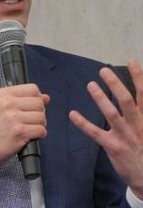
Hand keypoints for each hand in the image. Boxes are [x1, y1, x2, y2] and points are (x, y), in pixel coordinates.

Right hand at [0, 84, 49, 172]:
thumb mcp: (2, 107)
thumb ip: (24, 100)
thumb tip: (46, 97)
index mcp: (4, 94)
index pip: (33, 89)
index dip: (37, 98)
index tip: (31, 107)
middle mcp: (8, 103)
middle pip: (39, 103)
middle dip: (39, 113)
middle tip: (29, 121)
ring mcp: (13, 117)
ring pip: (42, 117)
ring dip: (39, 125)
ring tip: (28, 129)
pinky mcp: (19, 131)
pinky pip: (41, 130)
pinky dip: (39, 135)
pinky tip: (29, 136)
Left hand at [69, 59, 142, 199]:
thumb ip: (141, 112)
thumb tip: (138, 95)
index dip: (138, 77)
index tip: (131, 61)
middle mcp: (137, 125)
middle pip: (127, 100)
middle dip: (115, 84)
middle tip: (104, 70)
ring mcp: (124, 136)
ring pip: (112, 114)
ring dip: (101, 98)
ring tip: (91, 85)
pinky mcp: (112, 147)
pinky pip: (96, 133)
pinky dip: (83, 123)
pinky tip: (73, 114)